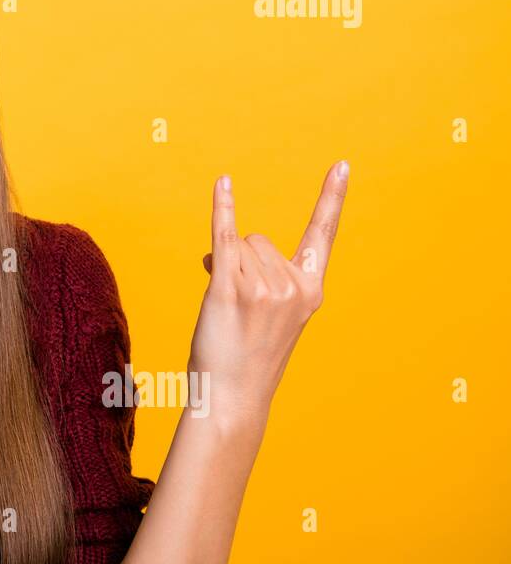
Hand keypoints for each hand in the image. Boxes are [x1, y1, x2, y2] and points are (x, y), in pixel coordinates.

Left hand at [187, 161, 348, 426]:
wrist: (232, 398)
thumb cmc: (247, 357)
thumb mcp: (269, 315)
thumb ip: (260, 276)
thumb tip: (222, 245)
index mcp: (312, 290)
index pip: (323, 234)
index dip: (331, 197)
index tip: (342, 165)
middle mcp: (294, 285)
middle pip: (258, 239)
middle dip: (239, 263)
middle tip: (237, 308)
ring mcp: (264, 288)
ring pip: (235, 245)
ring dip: (222, 268)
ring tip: (225, 311)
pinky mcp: (231, 291)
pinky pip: (224, 237)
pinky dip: (221, 208)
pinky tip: (224, 183)